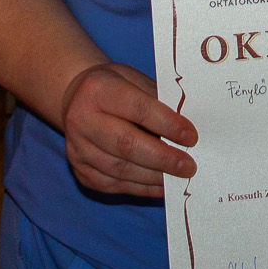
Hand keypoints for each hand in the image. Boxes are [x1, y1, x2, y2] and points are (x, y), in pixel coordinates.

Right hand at [60, 62, 197, 197]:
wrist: (75, 99)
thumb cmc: (114, 88)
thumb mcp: (133, 80)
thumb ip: (157, 101)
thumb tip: (186, 132)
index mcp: (98, 89)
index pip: (138, 109)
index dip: (167, 124)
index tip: (191, 137)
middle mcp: (81, 119)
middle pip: (126, 144)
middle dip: (163, 158)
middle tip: (189, 166)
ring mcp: (77, 148)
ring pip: (120, 170)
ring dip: (154, 177)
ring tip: (178, 178)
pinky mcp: (80, 171)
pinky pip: (114, 185)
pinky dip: (141, 188)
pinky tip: (160, 186)